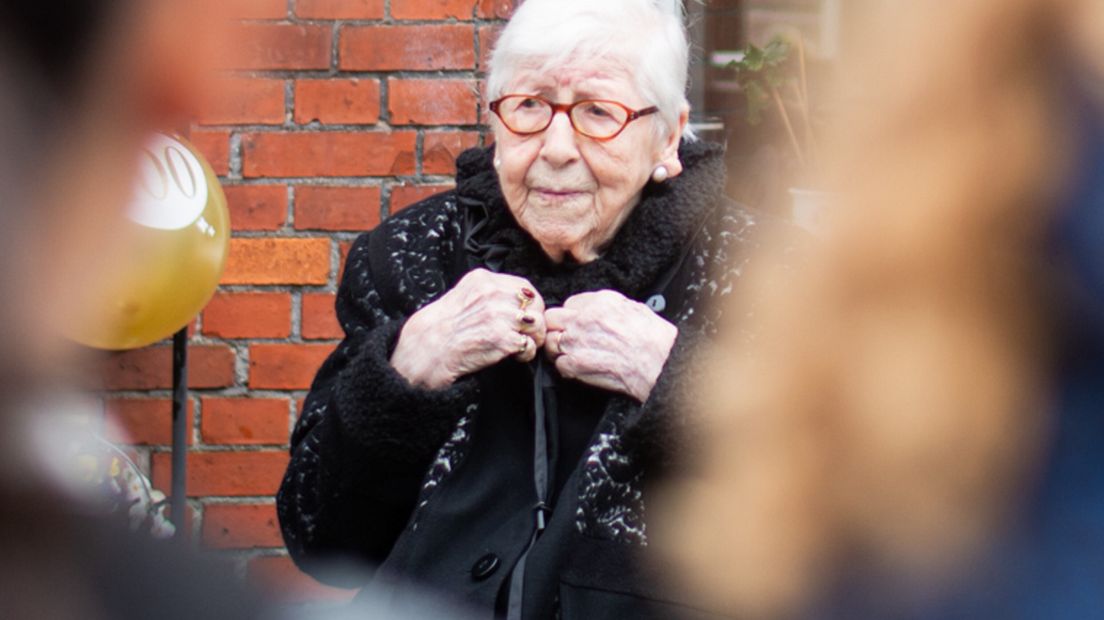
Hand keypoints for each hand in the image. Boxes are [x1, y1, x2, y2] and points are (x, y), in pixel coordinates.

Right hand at [391, 269, 546, 388]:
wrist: (427, 349)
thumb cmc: (443, 327)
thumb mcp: (464, 295)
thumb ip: (490, 293)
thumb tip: (518, 299)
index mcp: (483, 280)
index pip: (524, 287)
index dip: (530, 304)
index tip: (525, 316)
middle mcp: (493, 294)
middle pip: (535, 304)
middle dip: (534, 321)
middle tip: (525, 333)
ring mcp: (498, 316)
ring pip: (536, 324)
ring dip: (532, 338)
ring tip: (520, 345)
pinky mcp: (502, 338)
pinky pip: (529, 345)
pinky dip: (525, 354)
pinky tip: (514, 356)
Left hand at [544, 290, 677, 401]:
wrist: (661, 365)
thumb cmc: (655, 340)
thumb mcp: (635, 308)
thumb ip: (610, 306)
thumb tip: (598, 310)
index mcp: (599, 301)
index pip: (569, 304)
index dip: (572, 317)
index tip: (577, 326)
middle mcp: (584, 318)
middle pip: (552, 319)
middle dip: (558, 330)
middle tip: (569, 340)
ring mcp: (577, 341)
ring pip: (550, 343)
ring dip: (559, 351)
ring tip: (576, 357)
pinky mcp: (575, 364)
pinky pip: (558, 365)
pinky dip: (567, 369)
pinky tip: (582, 370)